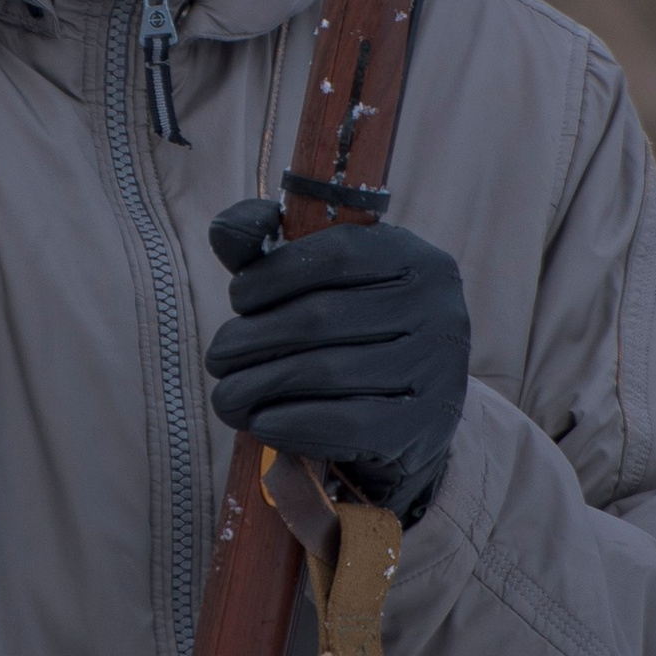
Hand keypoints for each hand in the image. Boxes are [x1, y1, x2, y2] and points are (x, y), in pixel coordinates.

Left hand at [203, 199, 470, 522]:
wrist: (416, 411)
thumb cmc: (358, 333)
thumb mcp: (325, 281)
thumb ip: (271, 249)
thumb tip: (224, 229)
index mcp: (416, 259)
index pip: (335, 255)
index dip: (273, 274)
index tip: (237, 298)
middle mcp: (438, 309)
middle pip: (321, 318)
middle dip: (253, 338)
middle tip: (217, 357)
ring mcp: (437, 371)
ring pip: (327, 372)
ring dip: (260, 385)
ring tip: (227, 394)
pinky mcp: (423, 427)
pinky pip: (344, 424)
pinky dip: (291, 423)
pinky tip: (260, 422)